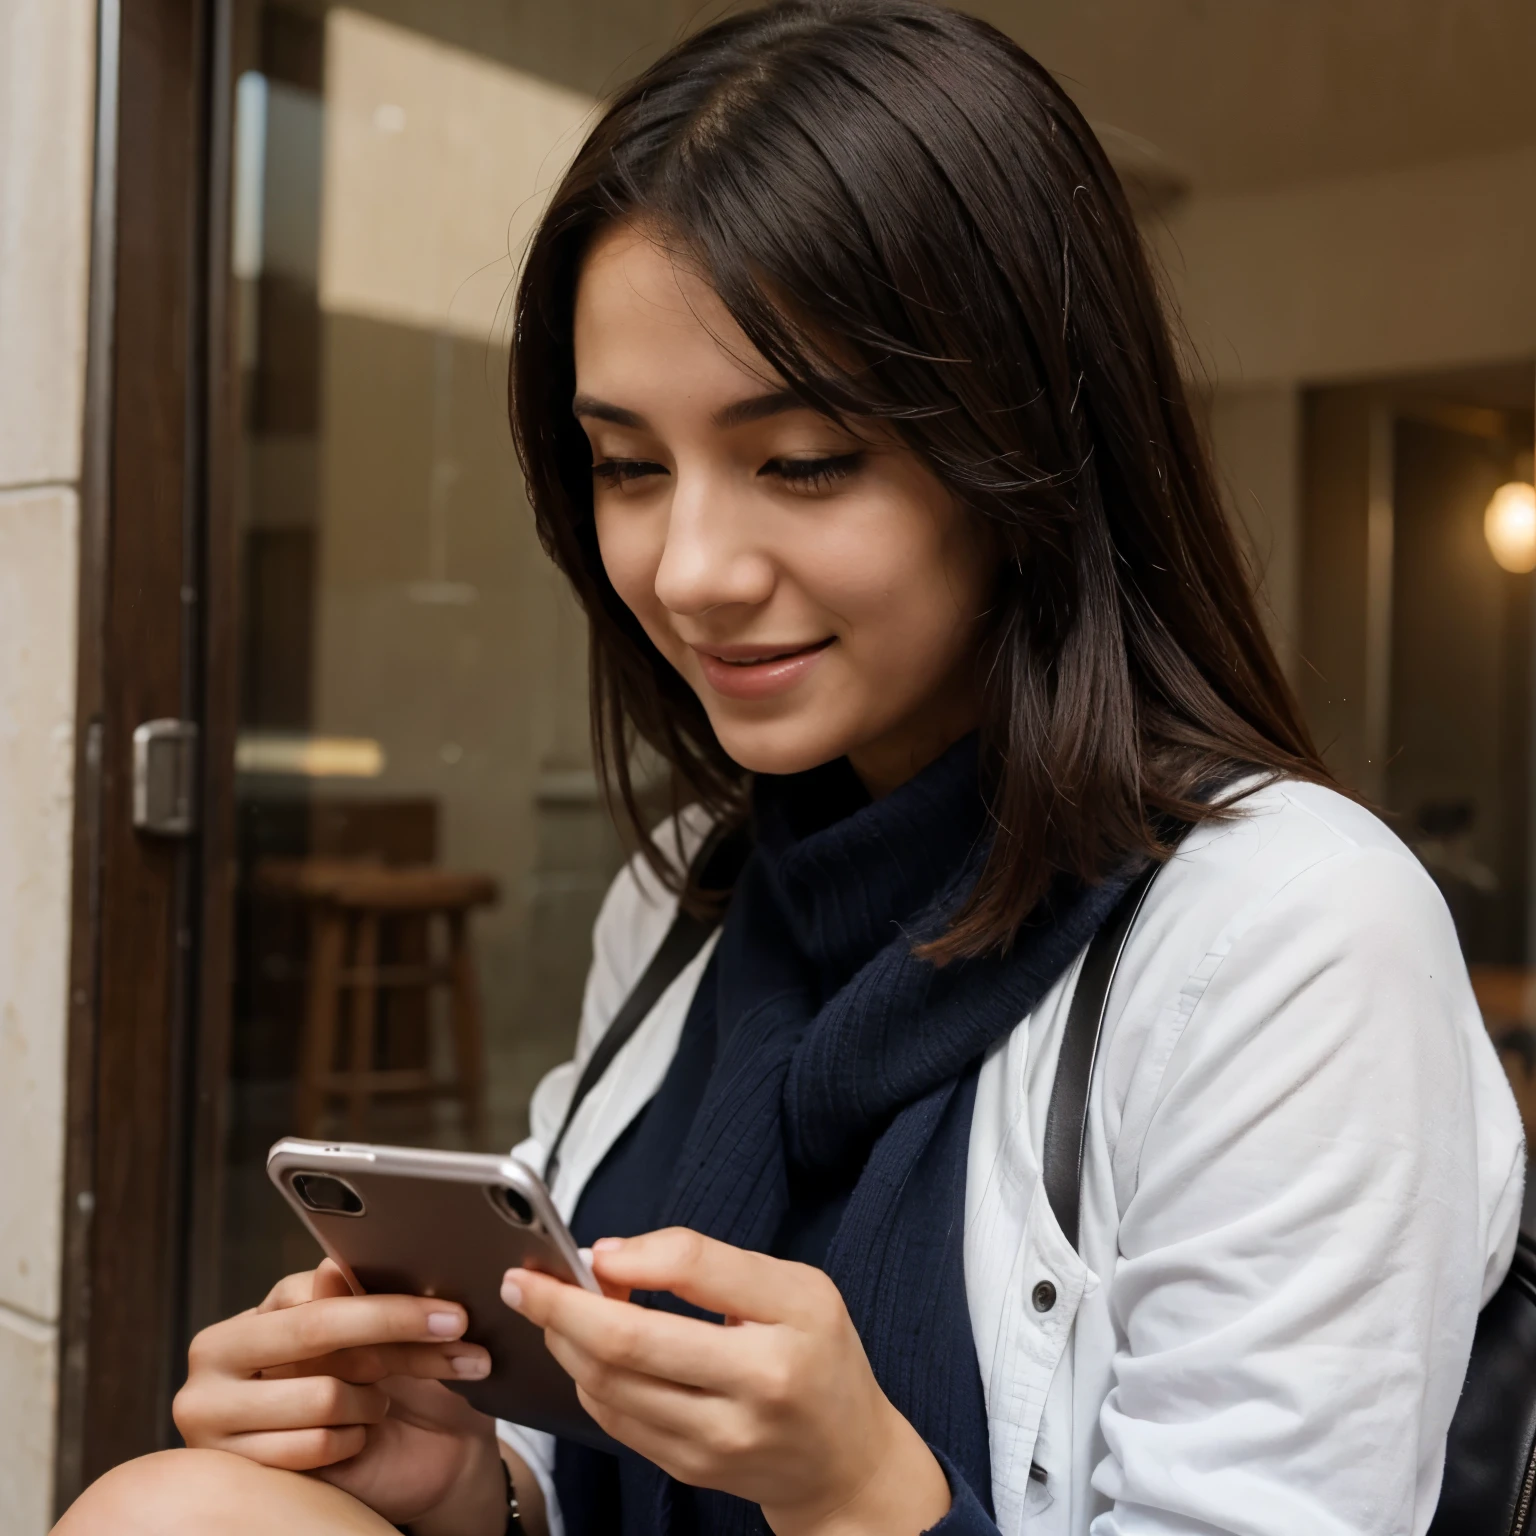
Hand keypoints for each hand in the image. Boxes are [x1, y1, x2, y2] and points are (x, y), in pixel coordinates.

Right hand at [173, 1260, 509, 1533]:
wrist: (405, 1460)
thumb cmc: (388, 1383)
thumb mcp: (380, 1332)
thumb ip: (355, 1299)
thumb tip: (331, 1267)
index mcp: (262, 1311)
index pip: (318, 1291)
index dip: (388, 1303)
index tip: (451, 1312)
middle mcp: (225, 1355)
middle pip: (318, 1331)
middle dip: (394, 1333)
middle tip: (455, 1332)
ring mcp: (218, 1411)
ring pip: (322, 1394)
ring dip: (369, 1402)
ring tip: (376, 1404)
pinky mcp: (237, 1463)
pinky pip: (313, 1444)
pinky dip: (351, 1440)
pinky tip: (356, 1437)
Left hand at [503, 1229, 950, 1535]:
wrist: (844, 1465)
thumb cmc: (819, 1358)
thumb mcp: (795, 1288)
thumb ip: (708, 1263)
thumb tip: (612, 1255)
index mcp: (787, 1329)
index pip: (694, 1272)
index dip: (629, 1256)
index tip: (588, 1247)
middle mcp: (752, 1391)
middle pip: (627, 1344)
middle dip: (560, 1307)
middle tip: (522, 1280)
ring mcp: (715, 1442)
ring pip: (607, 1385)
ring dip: (565, 1343)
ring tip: (552, 1308)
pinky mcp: (687, 1470)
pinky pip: (614, 1418)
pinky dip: (587, 1378)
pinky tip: (584, 1350)